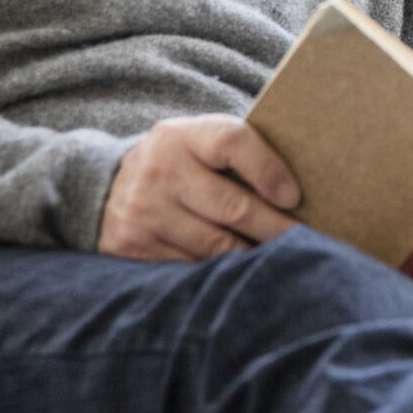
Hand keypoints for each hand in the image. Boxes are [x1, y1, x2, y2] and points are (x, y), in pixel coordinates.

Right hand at [98, 115, 300, 260]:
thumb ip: (238, 153)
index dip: (268, 170)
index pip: (231, 142)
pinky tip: (242, 276)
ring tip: (283, 262)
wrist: (105, 188)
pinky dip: (221, 274)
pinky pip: (191, 269)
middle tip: (307, 243)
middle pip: (233, 207)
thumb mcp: (197, 143)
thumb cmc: (179, 165)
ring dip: (253, 256)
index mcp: (181, 136)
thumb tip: (299, 191)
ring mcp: (143, 212)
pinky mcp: (133, 248)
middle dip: (276, 229)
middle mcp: (159, 171)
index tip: (294, 198)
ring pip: (216, 246)